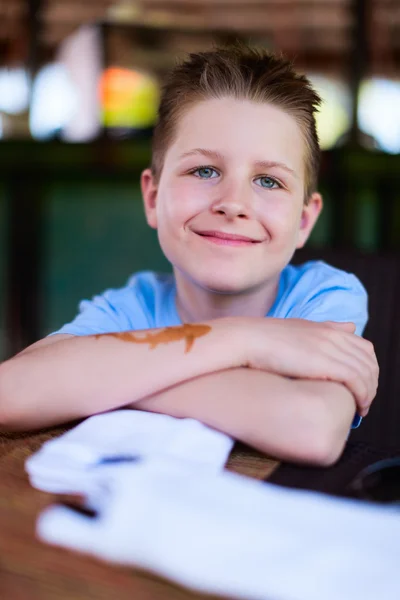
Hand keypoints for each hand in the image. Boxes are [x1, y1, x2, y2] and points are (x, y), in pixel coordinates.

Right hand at [237, 317, 377, 417]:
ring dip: (369, 394)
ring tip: (361, 409)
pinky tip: (357, 409)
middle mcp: (334, 336)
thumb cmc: (265, 338)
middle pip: (369, 362)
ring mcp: (331, 348)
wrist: (247, 339)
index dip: (368, 369)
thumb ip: (326, 328)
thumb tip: (350, 325)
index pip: (364, 348)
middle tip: (363, 401)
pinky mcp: (326, 363)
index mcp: (328, 328)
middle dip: (371, 383)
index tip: (360, 386)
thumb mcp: (299, 329)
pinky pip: (357, 382)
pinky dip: (363, 397)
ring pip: (366, 374)